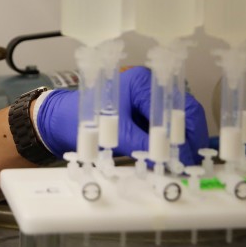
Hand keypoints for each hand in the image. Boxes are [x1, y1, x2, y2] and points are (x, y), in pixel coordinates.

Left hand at [36, 66, 208, 164]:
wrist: (55, 123)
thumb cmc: (79, 119)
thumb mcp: (115, 134)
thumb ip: (143, 146)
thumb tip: (168, 161)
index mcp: (142, 82)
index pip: (179, 104)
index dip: (189, 132)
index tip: (189, 155)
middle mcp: (146, 86)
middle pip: (179, 112)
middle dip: (186, 138)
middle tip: (188, 163)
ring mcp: (142, 99)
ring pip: (171, 121)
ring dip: (177, 143)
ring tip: (179, 164)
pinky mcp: (137, 113)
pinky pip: (158, 128)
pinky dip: (163, 143)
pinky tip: (166, 160)